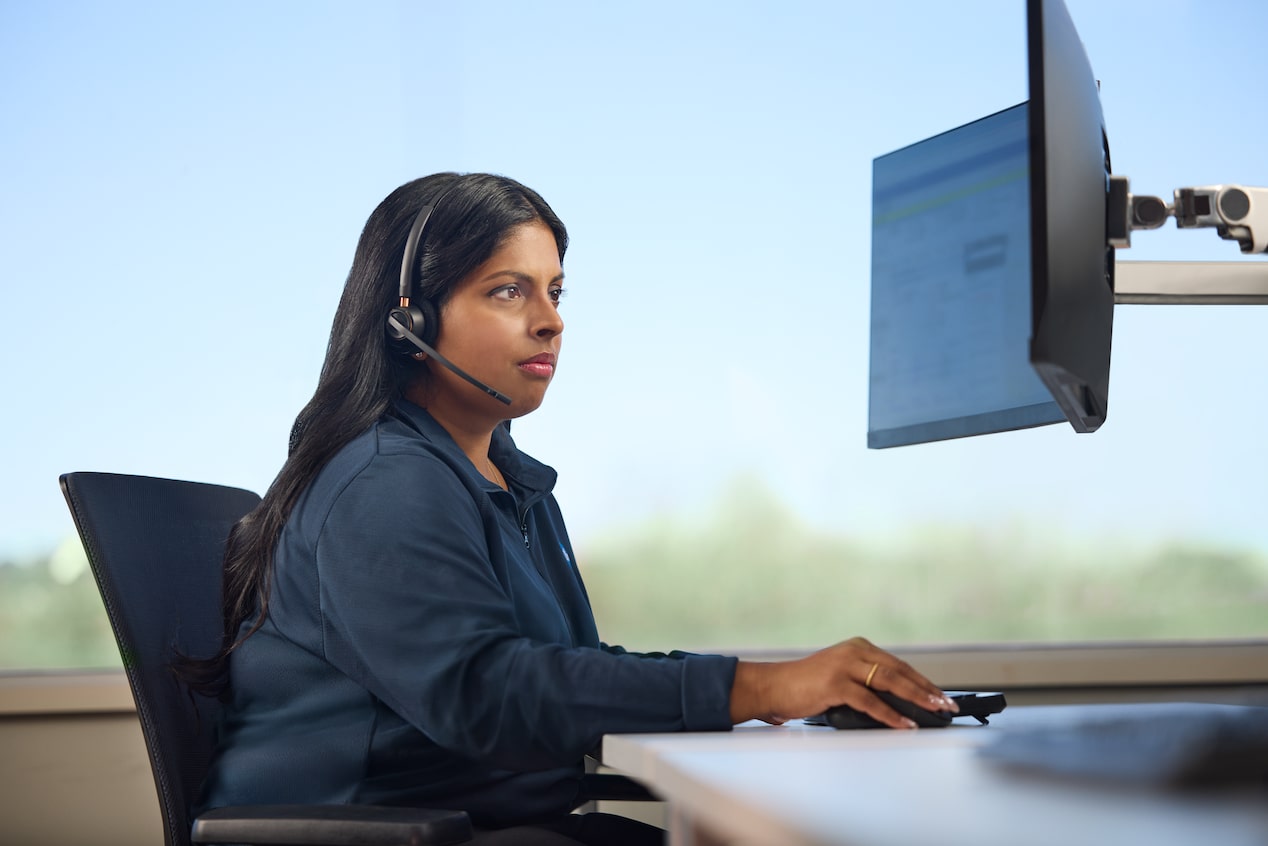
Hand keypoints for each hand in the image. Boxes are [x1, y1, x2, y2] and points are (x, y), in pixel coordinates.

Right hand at [729, 637, 957, 728]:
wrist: (773, 686)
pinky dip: (891, 714)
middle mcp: (854, 651)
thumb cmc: (805, 686)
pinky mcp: (835, 683)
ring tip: (935, 710)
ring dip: (916, 698)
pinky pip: (870, 701)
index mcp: (858, 648)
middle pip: (900, 671)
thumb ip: (866, 686)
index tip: (941, 696)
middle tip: (947, 704)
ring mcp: (844, 665)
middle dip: (927, 690)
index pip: (899, 665)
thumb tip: (899, 707)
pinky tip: (905, 723)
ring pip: (890, 682)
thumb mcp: (841, 679)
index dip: (923, 682)